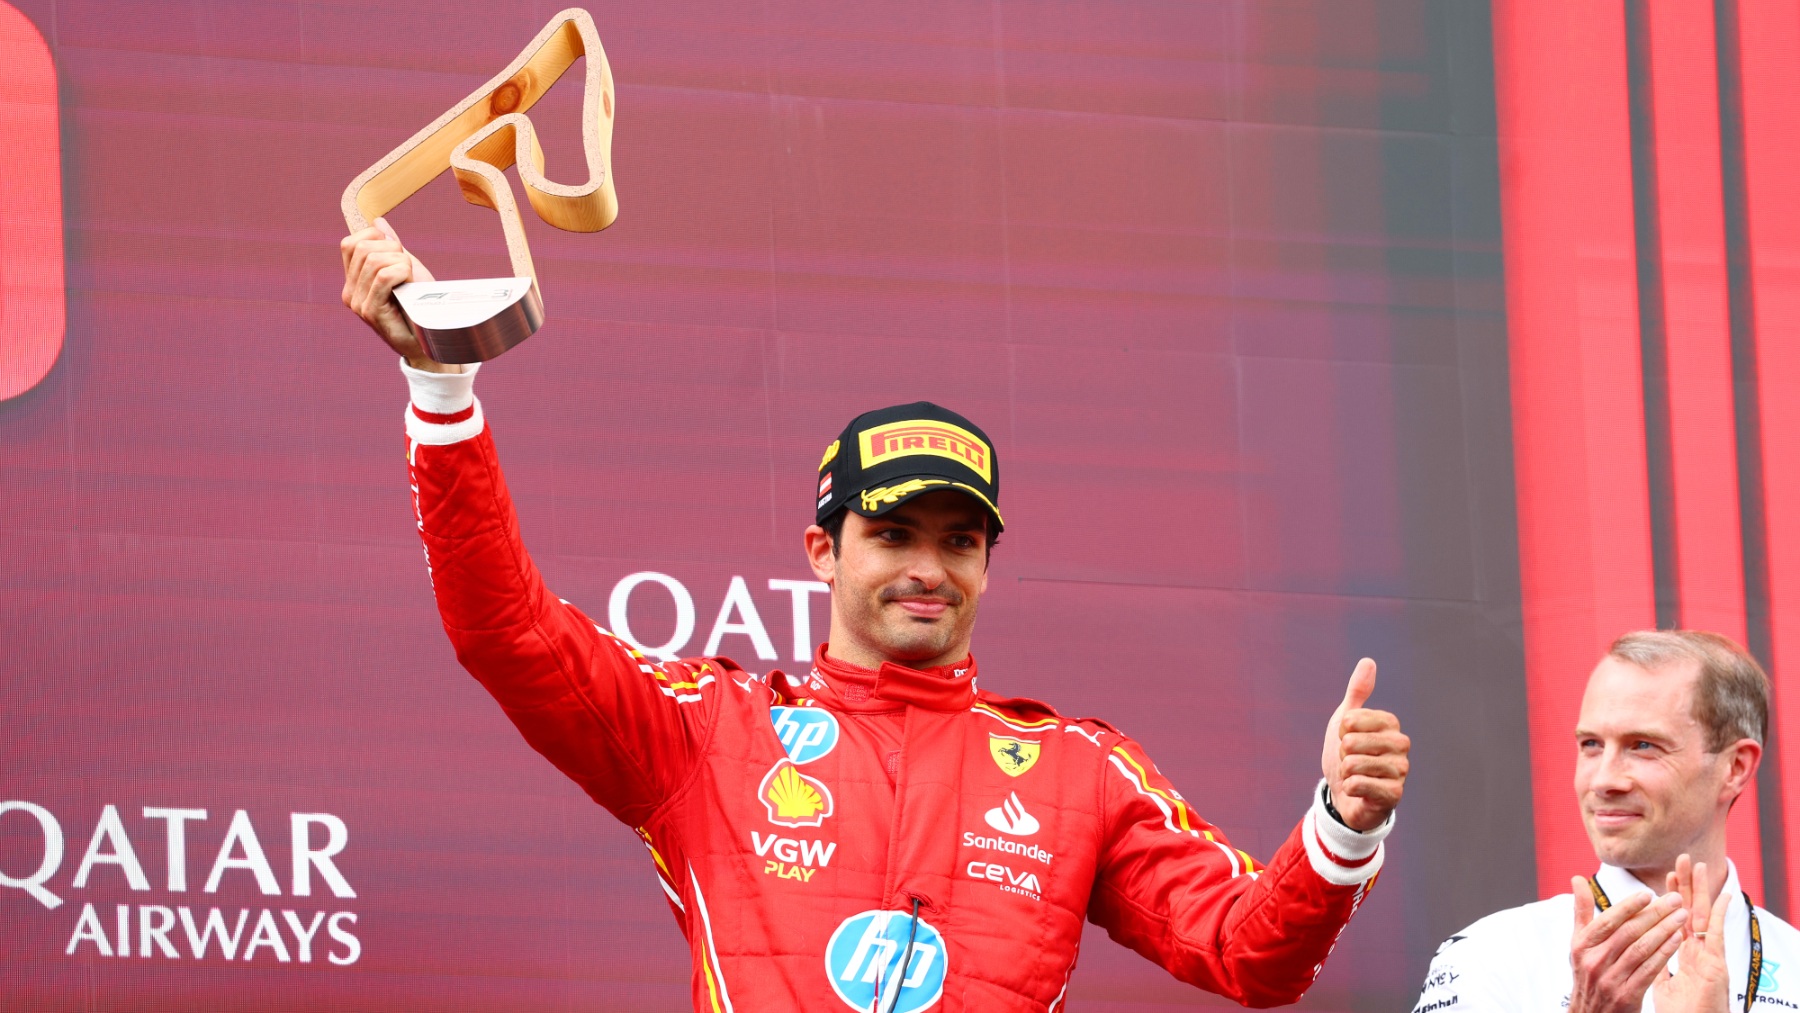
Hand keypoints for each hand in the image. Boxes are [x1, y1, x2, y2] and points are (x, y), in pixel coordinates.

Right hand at [339, 218, 459, 371]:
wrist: (429, 338)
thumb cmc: (419, 304)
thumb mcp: (405, 269)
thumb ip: (390, 247)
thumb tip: (378, 222)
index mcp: (354, 280)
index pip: (349, 244)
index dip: (375, 237)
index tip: (397, 250)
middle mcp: (350, 291)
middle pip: (363, 249)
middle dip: (392, 249)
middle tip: (407, 267)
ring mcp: (358, 303)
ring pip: (374, 261)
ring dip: (400, 262)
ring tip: (409, 278)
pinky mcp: (371, 312)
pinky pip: (383, 277)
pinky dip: (401, 272)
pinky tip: (409, 283)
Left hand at [1320, 658, 1408, 830]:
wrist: (1344, 794)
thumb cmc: (1346, 754)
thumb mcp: (1345, 720)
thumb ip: (1357, 691)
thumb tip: (1368, 661)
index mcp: (1390, 724)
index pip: (1352, 719)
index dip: (1341, 731)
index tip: (1347, 738)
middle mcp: (1400, 745)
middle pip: (1351, 742)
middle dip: (1341, 754)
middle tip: (1350, 760)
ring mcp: (1400, 770)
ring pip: (1353, 764)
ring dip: (1345, 772)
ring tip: (1354, 775)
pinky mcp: (1394, 794)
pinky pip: (1358, 784)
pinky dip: (1349, 788)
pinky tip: (1357, 790)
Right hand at [1568, 882, 1688, 1012]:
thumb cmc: (1588, 973)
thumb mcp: (1579, 943)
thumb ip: (1581, 911)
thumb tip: (1577, 879)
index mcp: (1582, 946)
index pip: (1608, 921)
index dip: (1629, 906)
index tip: (1649, 894)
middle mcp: (1594, 961)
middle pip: (1629, 933)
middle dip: (1654, 914)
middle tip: (1674, 900)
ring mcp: (1610, 980)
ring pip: (1641, 949)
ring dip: (1664, 931)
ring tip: (1681, 917)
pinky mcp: (1627, 996)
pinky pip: (1649, 970)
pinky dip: (1664, 954)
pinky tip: (1677, 940)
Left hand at [1651, 856, 1731, 1012]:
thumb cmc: (1681, 1011)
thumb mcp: (1660, 982)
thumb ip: (1654, 962)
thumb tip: (1641, 946)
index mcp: (1687, 955)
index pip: (1678, 920)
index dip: (1674, 898)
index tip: (1669, 876)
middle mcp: (1699, 953)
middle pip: (1692, 912)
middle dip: (1688, 886)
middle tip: (1684, 859)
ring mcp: (1709, 957)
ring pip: (1705, 916)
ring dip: (1704, 890)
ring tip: (1701, 865)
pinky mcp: (1717, 965)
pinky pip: (1718, 935)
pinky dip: (1721, 914)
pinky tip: (1724, 895)